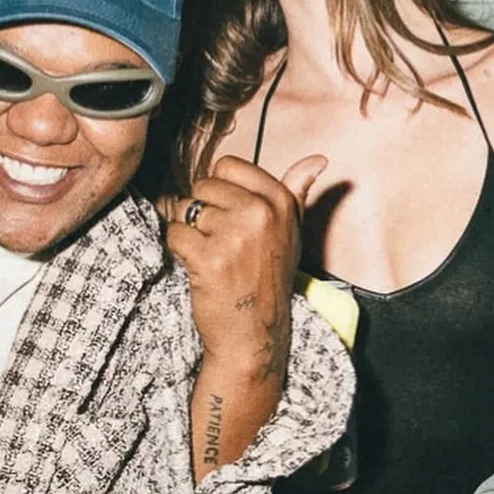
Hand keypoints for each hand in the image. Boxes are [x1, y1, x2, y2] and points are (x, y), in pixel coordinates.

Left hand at [165, 154, 326, 376]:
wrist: (254, 335)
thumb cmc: (269, 279)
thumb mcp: (291, 231)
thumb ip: (298, 190)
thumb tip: (319, 158)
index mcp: (280, 201)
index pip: (227, 166)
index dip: (221, 192)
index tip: (233, 217)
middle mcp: (261, 213)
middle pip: (203, 186)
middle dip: (204, 212)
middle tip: (222, 243)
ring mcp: (235, 235)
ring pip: (186, 210)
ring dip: (191, 233)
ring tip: (213, 256)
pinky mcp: (209, 257)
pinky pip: (175, 233)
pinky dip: (179, 251)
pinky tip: (200, 268)